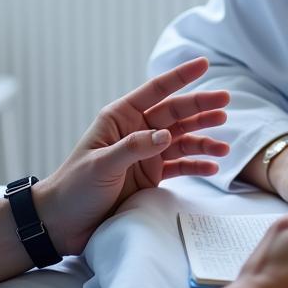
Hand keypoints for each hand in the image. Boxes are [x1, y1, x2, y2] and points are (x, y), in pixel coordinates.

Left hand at [35, 57, 228, 254]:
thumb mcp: (101, 165)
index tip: (203, 63)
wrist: (61, 223)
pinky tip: (212, 166)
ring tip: (224, 145)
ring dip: (203, 140)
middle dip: (201, 107)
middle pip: (175, 114)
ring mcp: (145, 154)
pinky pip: (179, 166)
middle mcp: (136, 131)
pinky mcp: (149, 176)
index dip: (180, 76)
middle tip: (226, 102)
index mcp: (120, 117)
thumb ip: (134, 147)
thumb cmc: (74, 187)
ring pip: (182, 140)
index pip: (156, 90)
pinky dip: (196, 166)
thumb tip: (167, 134)